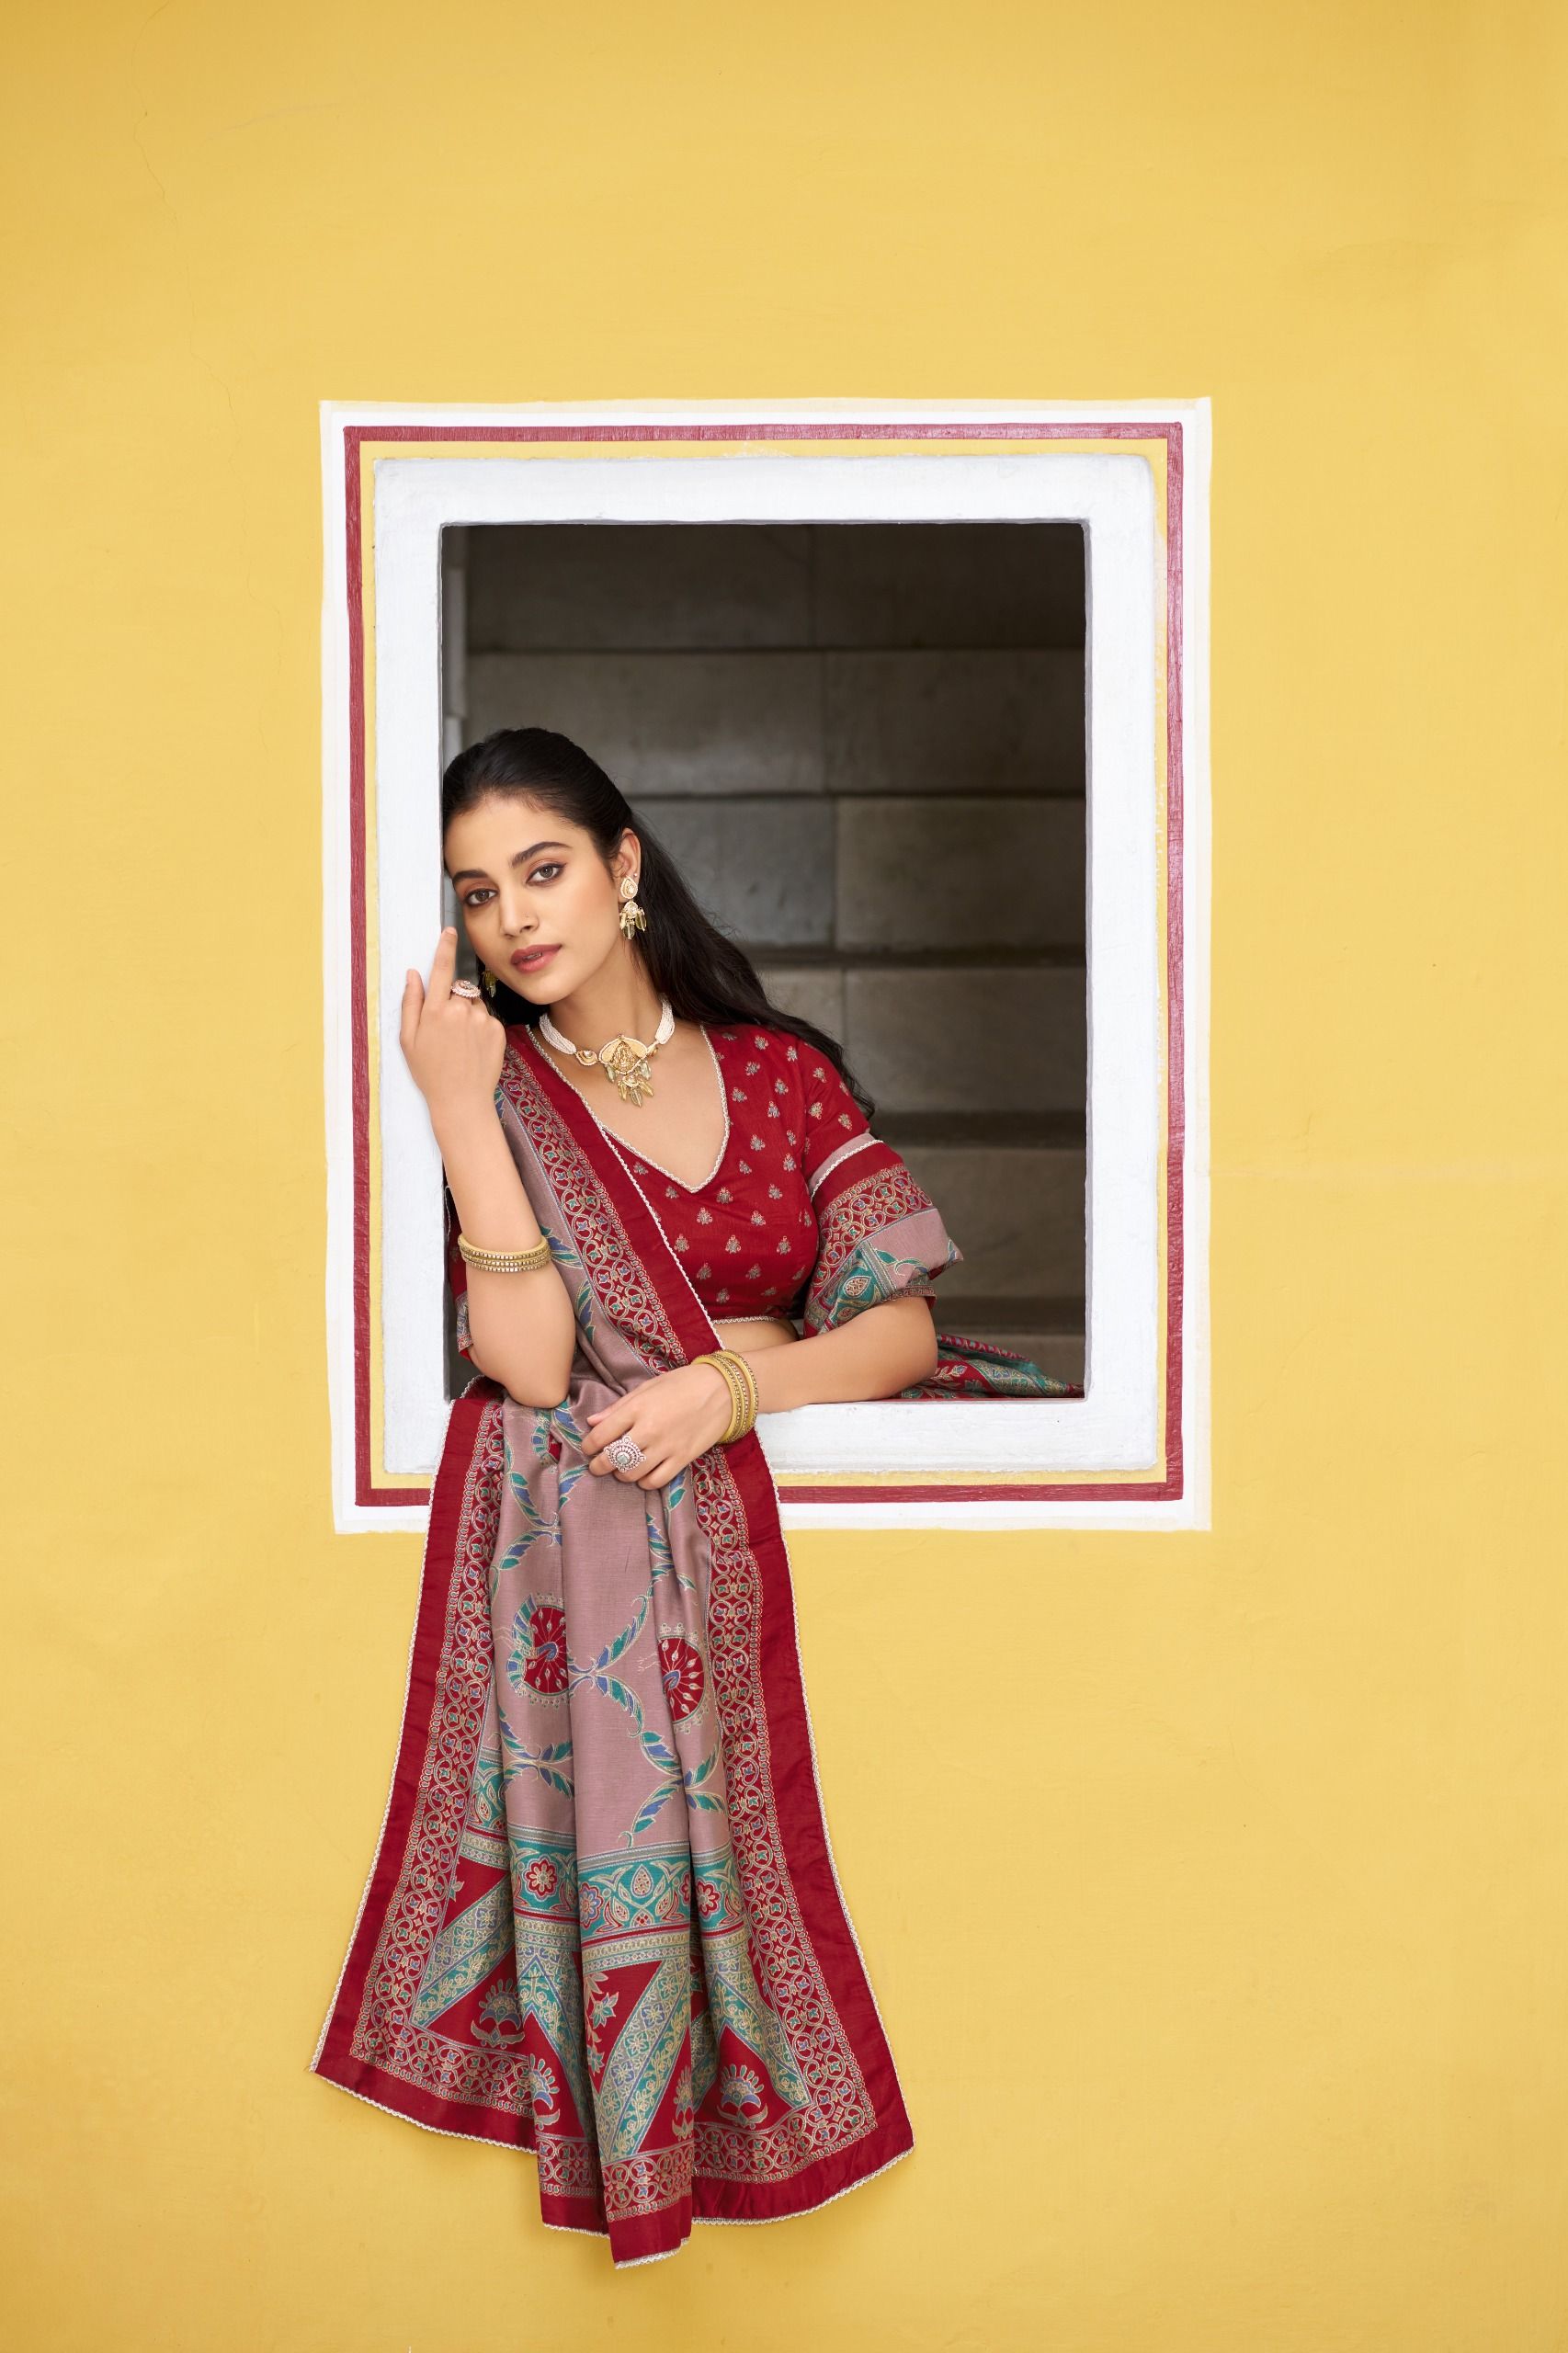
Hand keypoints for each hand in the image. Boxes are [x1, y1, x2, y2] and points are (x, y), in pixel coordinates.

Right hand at [400, 927, 505, 1123]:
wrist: (461, 1100)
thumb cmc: (429, 1072)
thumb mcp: (408, 1039)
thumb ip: (410, 1003)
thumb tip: (412, 974)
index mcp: (435, 1010)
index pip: (442, 968)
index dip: (445, 947)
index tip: (450, 931)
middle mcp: (460, 1009)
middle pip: (459, 990)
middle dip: (453, 1001)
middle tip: (446, 1031)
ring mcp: (481, 1019)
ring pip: (474, 1003)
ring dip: (468, 1015)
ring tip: (461, 1043)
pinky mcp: (497, 1029)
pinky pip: (487, 1018)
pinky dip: (481, 1028)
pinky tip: (474, 1048)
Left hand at [581, 1362, 738, 1488]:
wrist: (722, 1389)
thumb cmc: (682, 1383)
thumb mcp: (647, 1388)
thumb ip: (618, 1407)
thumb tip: (592, 1422)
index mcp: (637, 1408)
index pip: (601, 1435)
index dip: (588, 1446)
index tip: (588, 1449)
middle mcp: (649, 1430)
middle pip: (613, 1459)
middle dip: (599, 1466)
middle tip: (598, 1465)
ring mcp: (667, 1446)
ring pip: (632, 1473)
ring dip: (621, 1474)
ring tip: (621, 1469)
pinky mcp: (683, 1458)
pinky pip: (656, 1481)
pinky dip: (645, 1482)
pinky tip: (643, 1475)